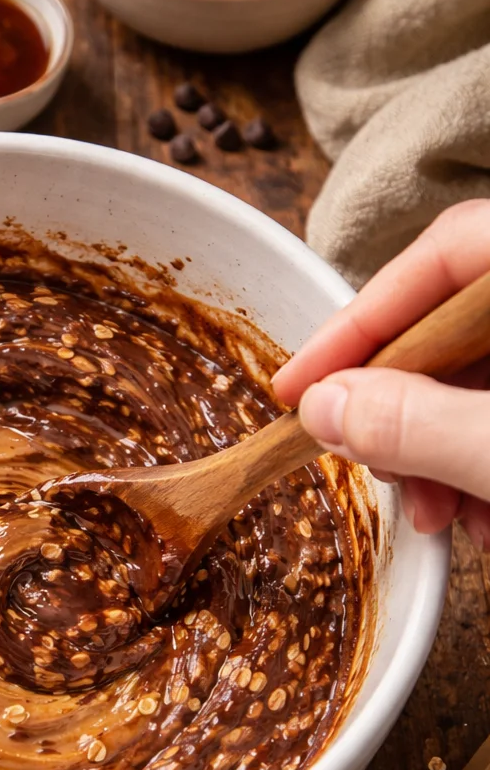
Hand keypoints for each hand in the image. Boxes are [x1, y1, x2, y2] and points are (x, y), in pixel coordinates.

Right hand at [273, 200, 489, 548]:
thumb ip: (420, 423)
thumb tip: (329, 410)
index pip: (443, 252)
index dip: (361, 322)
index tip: (299, 390)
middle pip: (458, 325)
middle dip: (406, 408)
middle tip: (373, 467)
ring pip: (487, 380)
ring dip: (443, 451)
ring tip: (441, 516)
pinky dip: (486, 465)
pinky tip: (482, 518)